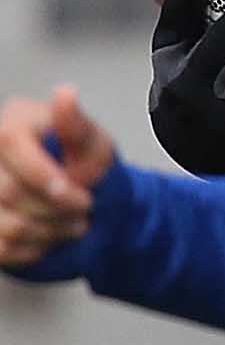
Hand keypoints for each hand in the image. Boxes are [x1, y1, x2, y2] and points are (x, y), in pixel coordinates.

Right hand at [0, 86, 116, 265]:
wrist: (88, 202)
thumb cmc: (90, 167)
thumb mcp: (96, 145)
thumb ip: (77, 126)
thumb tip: (65, 94)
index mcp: (13, 123)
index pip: (8, 141)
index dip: (44, 176)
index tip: (80, 196)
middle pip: (7, 191)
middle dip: (56, 210)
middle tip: (85, 211)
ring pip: (6, 226)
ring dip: (50, 233)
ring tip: (73, 225)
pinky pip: (2, 248)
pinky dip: (35, 251)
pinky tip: (50, 237)